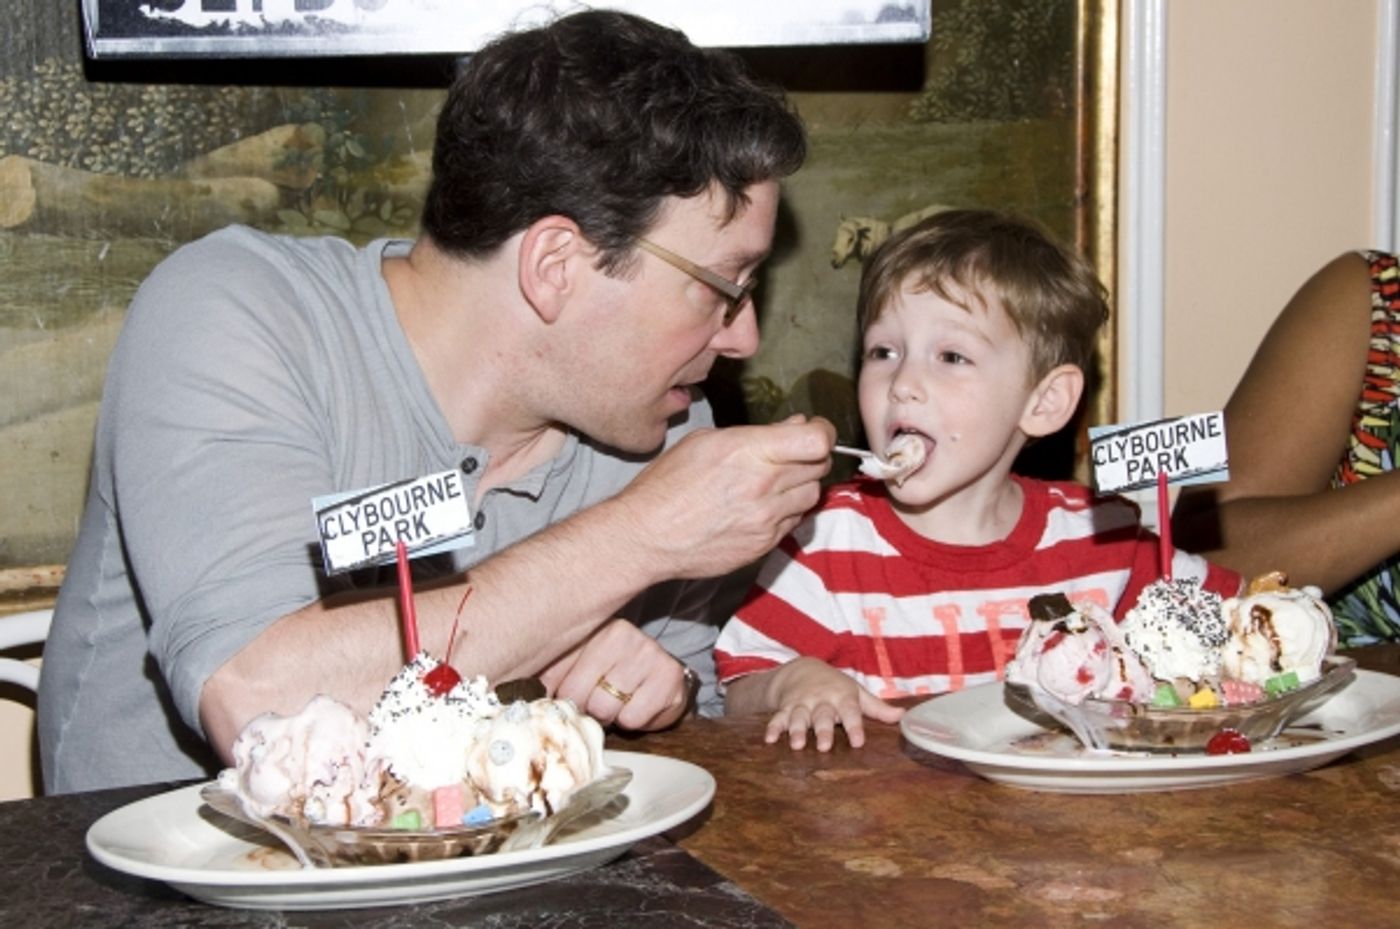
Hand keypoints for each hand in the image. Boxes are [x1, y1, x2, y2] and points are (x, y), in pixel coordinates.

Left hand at [538, 619, 692, 730]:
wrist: (661, 681)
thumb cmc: (609, 678)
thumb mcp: (571, 669)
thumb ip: (542, 675)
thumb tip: (505, 689)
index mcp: (586, 628)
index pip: (550, 674)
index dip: (557, 696)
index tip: (566, 693)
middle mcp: (617, 632)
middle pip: (576, 695)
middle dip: (585, 708)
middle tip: (599, 698)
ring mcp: (644, 650)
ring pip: (605, 709)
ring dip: (611, 715)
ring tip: (620, 699)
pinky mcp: (667, 674)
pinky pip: (633, 718)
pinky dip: (635, 721)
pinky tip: (640, 703)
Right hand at [615, 416, 834, 580]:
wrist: (646, 536)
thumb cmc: (667, 485)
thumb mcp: (706, 442)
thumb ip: (757, 434)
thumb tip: (795, 427)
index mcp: (749, 451)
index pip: (817, 440)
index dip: (822, 432)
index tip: (813, 431)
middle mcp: (764, 485)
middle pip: (819, 466)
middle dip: (811, 456)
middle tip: (792, 454)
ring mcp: (766, 518)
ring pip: (812, 495)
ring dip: (801, 485)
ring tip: (774, 482)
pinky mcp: (764, 544)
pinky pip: (794, 522)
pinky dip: (786, 511)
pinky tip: (761, 506)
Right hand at [762, 658, 903, 750]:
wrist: (802, 669)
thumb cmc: (835, 686)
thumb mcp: (856, 692)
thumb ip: (877, 708)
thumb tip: (903, 717)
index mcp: (842, 696)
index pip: (851, 712)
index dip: (855, 727)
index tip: (858, 742)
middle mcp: (821, 700)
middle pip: (822, 716)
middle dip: (823, 730)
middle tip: (824, 746)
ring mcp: (801, 703)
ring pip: (798, 717)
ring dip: (796, 730)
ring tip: (796, 745)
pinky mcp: (785, 707)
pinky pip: (777, 717)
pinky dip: (773, 728)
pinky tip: (769, 740)